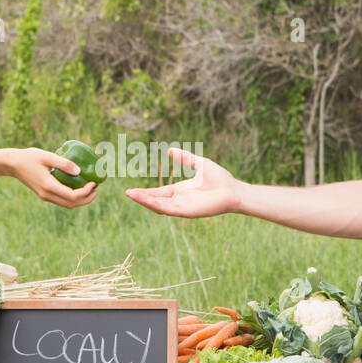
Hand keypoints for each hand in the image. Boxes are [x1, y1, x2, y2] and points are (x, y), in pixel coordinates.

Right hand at [8, 148, 97, 207]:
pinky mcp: (44, 194)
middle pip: (72, 204)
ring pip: (67, 205)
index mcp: (49, 186)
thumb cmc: (29, 157)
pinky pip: (61, 201)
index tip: (94, 183)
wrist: (12, 164)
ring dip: (80, 201)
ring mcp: (45, 196)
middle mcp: (47, 195)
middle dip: (86, 199)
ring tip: (91, 191)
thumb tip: (79, 170)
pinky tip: (78, 189)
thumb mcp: (47, 156)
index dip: (86, 192)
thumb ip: (63, 163)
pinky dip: (72, 198)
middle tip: (97, 190)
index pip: (72, 196)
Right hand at [123, 148, 239, 217]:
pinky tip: (145, 199)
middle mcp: (179, 200)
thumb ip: (184, 158)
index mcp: (181, 191)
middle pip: (156, 200)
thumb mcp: (198, 163)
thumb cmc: (220, 178)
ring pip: (158, 206)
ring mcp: (182, 207)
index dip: (146, 192)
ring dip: (144, 201)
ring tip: (131, 195)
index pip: (159, 192)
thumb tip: (169, 150)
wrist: (233, 190)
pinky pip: (166, 209)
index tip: (132, 190)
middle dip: (141, 197)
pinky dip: (154, 204)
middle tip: (127, 193)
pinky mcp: (186, 211)